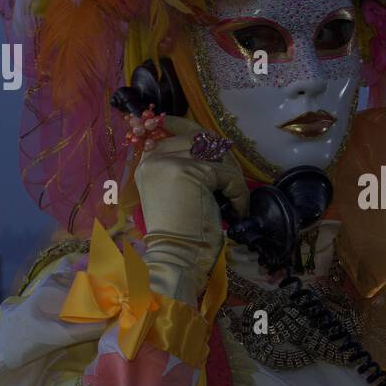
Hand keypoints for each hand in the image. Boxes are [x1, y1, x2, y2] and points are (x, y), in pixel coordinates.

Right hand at [133, 115, 247, 305]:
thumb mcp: (174, 192)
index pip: (173, 130)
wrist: (175, 255)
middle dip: (223, 157)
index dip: (194, 130)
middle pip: (200, 139)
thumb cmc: (178, 232)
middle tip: (233, 179)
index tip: (211, 138)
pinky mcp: (191, 172)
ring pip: (217, 155)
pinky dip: (238, 192)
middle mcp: (155, 158)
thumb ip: (182, 167)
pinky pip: (227, 174)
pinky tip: (237, 209)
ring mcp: (171, 162)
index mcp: (147, 162)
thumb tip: (210, 145)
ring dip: (233, 177)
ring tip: (235, 199)